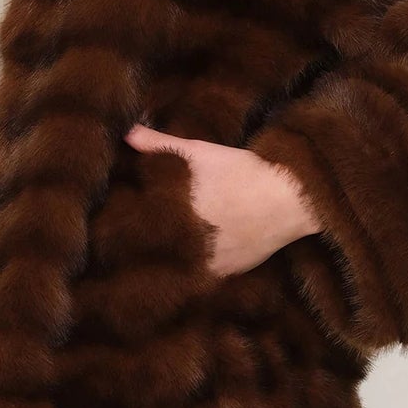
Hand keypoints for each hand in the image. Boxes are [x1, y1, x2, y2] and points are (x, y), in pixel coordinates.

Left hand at [123, 122, 319, 276]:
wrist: (288, 198)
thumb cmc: (241, 172)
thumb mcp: (198, 152)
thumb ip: (159, 145)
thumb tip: (126, 133)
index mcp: (170, 220)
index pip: (134, 232)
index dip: (125, 225)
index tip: (118, 219)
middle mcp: (185, 249)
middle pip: (153, 252)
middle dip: (145, 243)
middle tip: (139, 232)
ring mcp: (207, 266)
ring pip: (178, 266)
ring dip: (171, 257)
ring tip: (166, 244)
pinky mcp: (228, 274)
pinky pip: (202, 274)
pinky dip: (196, 264)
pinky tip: (195, 252)